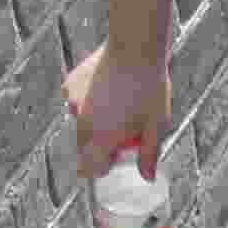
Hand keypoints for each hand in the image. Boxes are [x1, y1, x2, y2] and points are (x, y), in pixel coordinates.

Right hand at [67, 46, 171, 181]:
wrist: (135, 48)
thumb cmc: (150, 89)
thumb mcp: (156, 126)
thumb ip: (149, 154)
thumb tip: (147, 179)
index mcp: (101, 138)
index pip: (90, 168)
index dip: (102, 169)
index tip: (116, 162)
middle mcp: (81, 123)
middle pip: (84, 147)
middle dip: (100, 146)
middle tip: (125, 132)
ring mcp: (72, 102)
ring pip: (80, 123)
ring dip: (94, 122)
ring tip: (120, 105)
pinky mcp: (70, 84)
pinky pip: (77, 101)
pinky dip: (89, 100)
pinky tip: (107, 88)